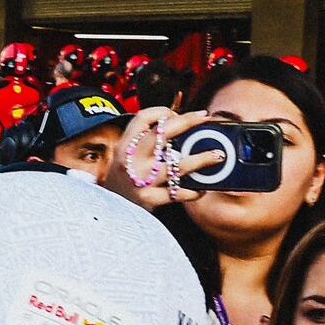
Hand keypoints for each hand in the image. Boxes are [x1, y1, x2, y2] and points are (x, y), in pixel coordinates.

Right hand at [104, 108, 225, 210]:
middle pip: (162, 133)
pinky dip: (193, 191)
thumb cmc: (121, 182)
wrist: (105, 213)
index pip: (143, 118)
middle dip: (187, 121)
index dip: (162, 111)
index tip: (177, 113)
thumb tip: (177, 126)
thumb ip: (144, 144)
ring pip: (178, 166)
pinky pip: (178, 193)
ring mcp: (140, 180)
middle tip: (204, 117)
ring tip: (218, 156)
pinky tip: (202, 189)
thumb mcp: (124, 158)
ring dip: (202, 159)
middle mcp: (131, 160)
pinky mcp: (148, 198)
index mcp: (124, 146)